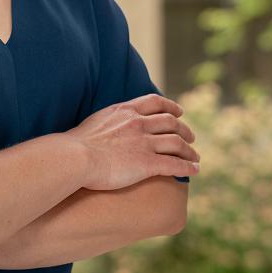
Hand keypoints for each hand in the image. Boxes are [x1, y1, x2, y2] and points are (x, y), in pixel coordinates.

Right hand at [69, 93, 199, 190]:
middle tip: (191, 137)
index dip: (171, 106)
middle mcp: (138, 123)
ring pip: (177, 143)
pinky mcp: (147, 163)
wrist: (76, 157)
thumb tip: (109, 125)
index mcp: (125, 111)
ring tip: (195, 157)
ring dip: (189, 150)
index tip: (179, 111)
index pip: (155, 102)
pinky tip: (195, 170)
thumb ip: (109, 120)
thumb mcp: (96, 121)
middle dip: (184, 129)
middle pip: (170, 122)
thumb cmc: (78, 143)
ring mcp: (144, 143)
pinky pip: (174, 164)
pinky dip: (188, 166)